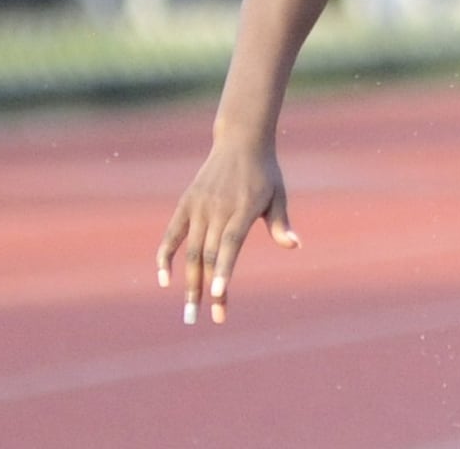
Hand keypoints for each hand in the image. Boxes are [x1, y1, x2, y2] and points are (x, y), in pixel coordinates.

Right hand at [155, 140, 300, 325]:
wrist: (240, 141)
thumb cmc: (264, 173)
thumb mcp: (278, 194)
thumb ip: (280, 222)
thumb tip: (295, 245)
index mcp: (242, 208)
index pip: (230, 244)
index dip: (224, 270)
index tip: (219, 294)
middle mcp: (217, 209)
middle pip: (208, 255)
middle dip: (205, 289)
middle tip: (203, 319)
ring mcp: (199, 207)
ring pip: (190, 251)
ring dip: (188, 282)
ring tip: (189, 311)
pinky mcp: (186, 204)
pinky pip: (172, 234)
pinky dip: (165, 256)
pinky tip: (164, 280)